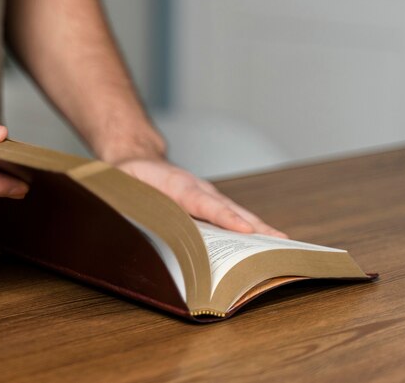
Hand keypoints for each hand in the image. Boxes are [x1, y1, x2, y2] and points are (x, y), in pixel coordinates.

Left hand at [115, 158, 286, 237]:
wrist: (136, 160)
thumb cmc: (128, 177)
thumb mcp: (122, 186)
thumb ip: (129, 202)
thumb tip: (136, 224)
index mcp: (176, 185)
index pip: (203, 202)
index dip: (224, 217)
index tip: (245, 230)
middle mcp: (198, 190)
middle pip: (230, 208)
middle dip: (256, 226)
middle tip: (281, 242)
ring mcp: (206, 196)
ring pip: (235, 213)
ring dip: (258, 229)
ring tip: (282, 246)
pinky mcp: (207, 204)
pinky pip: (229, 217)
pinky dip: (248, 230)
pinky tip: (261, 245)